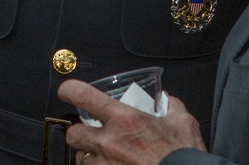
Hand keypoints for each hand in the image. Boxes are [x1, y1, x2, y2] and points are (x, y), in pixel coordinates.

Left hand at [57, 80, 205, 164]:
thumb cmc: (181, 156)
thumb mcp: (182, 122)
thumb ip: (170, 106)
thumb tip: (165, 99)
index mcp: (124, 120)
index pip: (84, 96)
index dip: (69, 90)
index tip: (67, 90)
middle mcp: (109, 142)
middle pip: (73, 133)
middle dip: (79, 133)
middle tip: (90, 133)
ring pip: (80, 159)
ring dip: (89, 157)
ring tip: (104, 157)